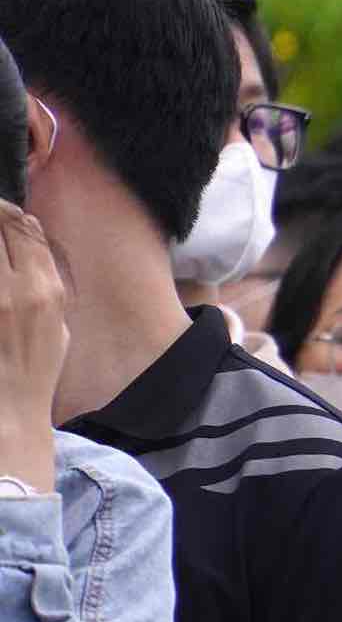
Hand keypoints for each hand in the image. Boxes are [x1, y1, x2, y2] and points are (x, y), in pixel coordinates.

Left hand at [0, 201, 67, 491]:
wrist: (10, 408)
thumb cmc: (34, 369)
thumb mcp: (57, 325)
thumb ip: (45, 281)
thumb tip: (31, 242)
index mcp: (46, 291)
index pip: (27, 230)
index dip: (9, 213)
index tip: (2, 213)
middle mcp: (18, 289)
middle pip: (0, 227)